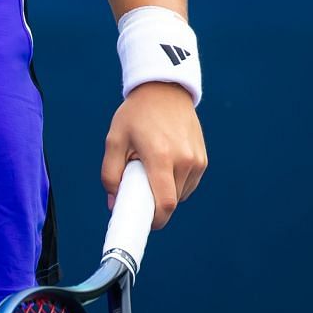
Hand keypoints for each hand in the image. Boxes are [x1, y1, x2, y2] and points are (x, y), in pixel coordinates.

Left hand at [102, 81, 206, 229]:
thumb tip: (114, 203)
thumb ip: (110, 174)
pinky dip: (175, 183)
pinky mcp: (203, 159)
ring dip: (166, 192)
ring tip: (152, 169)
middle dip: (154, 204)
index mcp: (161, 156)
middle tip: (139, 190)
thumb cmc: (136, 114)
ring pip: (181, 194)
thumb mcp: (114, 140)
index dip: (154, 221)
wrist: (164, 89)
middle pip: (171, 202)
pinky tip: (165, 165)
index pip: (164, 204)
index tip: (143, 223)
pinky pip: (189, 183)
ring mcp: (197, 160)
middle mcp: (184, 160)